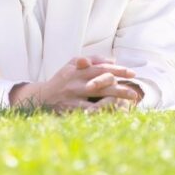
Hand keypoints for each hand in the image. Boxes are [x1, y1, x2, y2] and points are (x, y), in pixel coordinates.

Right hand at [10, 56, 139, 111]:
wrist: (41, 96)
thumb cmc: (62, 79)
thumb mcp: (72, 64)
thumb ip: (92, 59)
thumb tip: (113, 60)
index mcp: (78, 69)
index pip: (101, 68)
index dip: (118, 70)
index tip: (133, 74)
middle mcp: (76, 80)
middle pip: (102, 81)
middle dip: (119, 87)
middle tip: (133, 93)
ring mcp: (73, 94)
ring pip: (96, 95)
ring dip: (113, 99)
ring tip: (127, 104)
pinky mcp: (70, 107)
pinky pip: (87, 110)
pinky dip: (99, 112)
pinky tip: (111, 114)